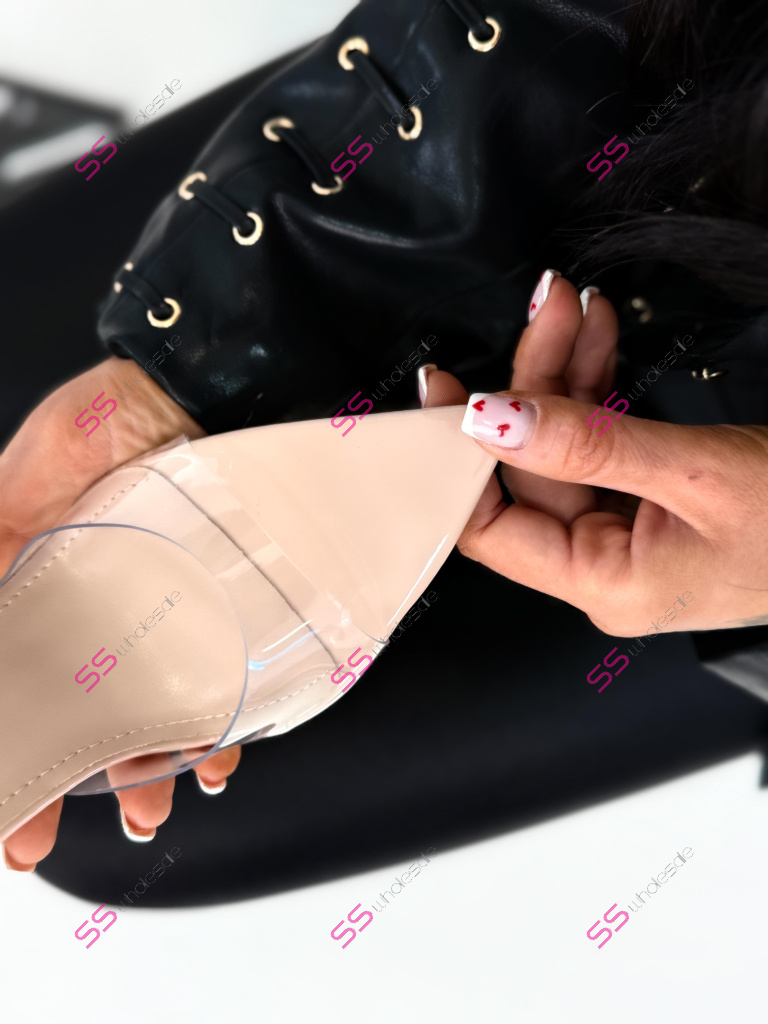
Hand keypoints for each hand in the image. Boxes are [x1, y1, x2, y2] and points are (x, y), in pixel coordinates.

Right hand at [0, 357, 241, 869]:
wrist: (184, 386)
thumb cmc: (95, 428)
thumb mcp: (14, 493)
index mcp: (44, 594)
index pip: (22, 694)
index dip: (12, 759)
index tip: (9, 822)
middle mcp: (106, 613)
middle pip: (85, 718)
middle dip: (72, 783)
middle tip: (56, 836)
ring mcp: (167, 614)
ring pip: (154, 711)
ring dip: (146, 770)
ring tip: (145, 809)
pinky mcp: (224, 607)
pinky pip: (221, 679)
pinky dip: (216, 723)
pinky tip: (215, 754)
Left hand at [420, 275, 767, 634]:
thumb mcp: (697, 472)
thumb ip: (588, 444)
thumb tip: (492, 419)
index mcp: (604, 585)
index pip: (492, 530)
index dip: (456, 459)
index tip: (440, 391)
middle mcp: (603, 567)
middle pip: (530, 469)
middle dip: (533, 381)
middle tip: (544, 311)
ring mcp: (625, 535)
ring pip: (563, 445)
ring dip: (565, 372)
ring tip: (570, 308)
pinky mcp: (648, 504)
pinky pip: (599, 443)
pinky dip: (596, 389)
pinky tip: (592, 340)